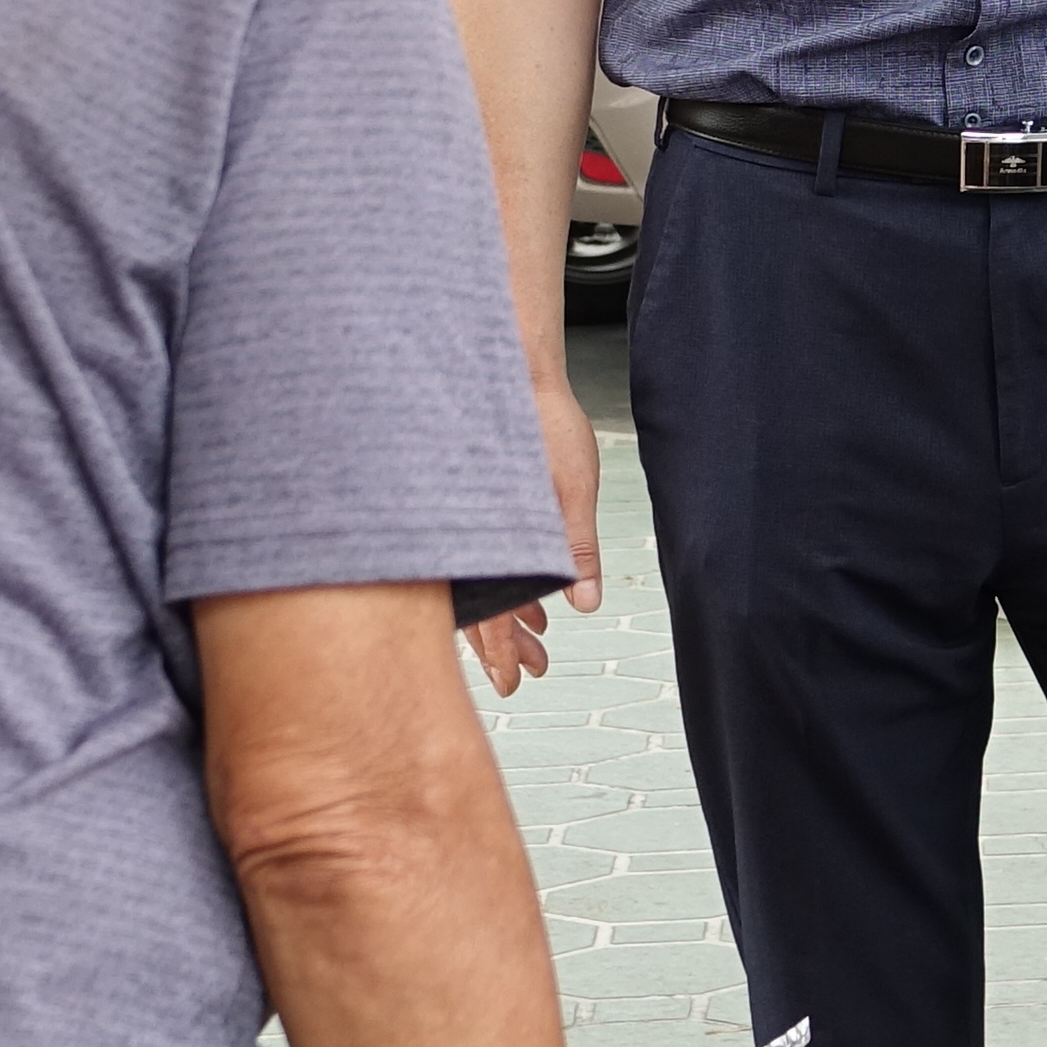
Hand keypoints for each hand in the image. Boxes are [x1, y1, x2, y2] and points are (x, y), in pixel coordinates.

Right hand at [470, 374, 613, 699]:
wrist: (506, 361)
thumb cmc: (540, 417)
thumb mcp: (571, 485)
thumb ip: (576, 545)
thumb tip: (583, 603)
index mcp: (483, 536)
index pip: (483, 614)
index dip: (500, 653)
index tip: (515, 684)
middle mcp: (463, 535)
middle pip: (475, 608)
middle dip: (504, 646)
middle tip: (526, 678)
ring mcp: (463, 521)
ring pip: (476, 586)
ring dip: (507, 618)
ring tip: (538, 646)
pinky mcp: (469, 504)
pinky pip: (479, 558)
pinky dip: (506, 582)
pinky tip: (533, 600)